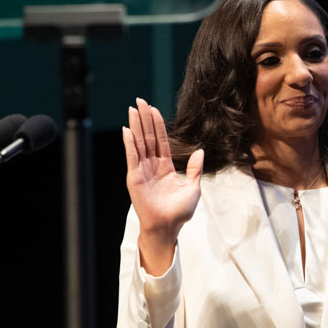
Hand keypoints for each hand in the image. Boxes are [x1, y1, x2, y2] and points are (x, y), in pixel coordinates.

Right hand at [123, 97, 203, 274]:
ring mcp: (142, 170)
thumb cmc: (179, 212)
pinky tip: (127, 130)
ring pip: (139, 143)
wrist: (168, 227)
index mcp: (165, 167)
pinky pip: (132, 157)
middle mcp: (152, 166)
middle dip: (144, 118)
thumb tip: (200, 151)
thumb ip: (195, 169)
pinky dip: (129, 143)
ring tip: (132, 109)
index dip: (157, 124)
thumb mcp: (193, 187)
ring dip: (135, 125)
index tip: (153, 108)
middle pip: (147, 137)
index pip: (161, 140)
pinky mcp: (134, 178)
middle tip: (140, 100)